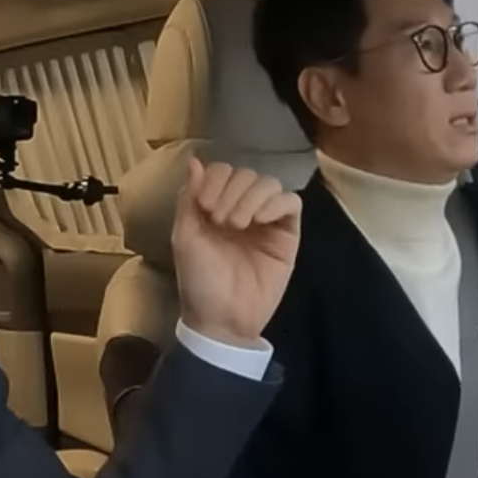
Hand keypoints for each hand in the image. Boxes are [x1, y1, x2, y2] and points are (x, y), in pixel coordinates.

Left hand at [172, 157, 300, 344]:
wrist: (222, 317)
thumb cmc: (199, 280)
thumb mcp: (185, 236)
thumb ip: (190, 197)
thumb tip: (195, 161)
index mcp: (215, 206)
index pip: (222, 171)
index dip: (215, 181)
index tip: (205, 208)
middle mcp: (241, 209)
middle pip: (246, 174)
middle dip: (231, 192)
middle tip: (221, 222)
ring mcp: (266, 221)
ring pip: (269, 184)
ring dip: (251, 197)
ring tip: (238, 225)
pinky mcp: (287, 235)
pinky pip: (291, 203)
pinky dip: (275, 204)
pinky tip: (259, 221)